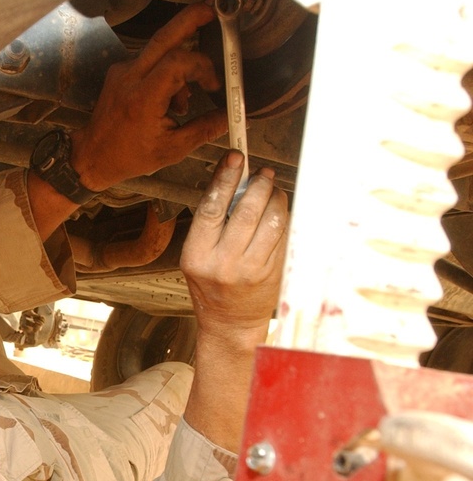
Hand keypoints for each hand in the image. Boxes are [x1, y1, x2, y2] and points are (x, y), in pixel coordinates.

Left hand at [71, 2, 227, 190]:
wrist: (93, 156)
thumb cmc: (128, 156)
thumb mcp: (172, 149)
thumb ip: (204, 129)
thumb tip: (229, 117)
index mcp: (142, 99)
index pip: (177, 62)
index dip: (202, 66)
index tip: (212, 84)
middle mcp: (130, 78)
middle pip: (164, 36)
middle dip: (191, 19)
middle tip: (212, 11)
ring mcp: (122, 71)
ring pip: (159, 48)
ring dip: (181, 61)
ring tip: (184, 99)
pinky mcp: (120, 71)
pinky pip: (150, 60)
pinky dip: (166, 71)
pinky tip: (170, 98)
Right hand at [180, 151, 288, 342]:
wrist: (228, 322)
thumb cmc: (211, 286)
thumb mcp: (197, 256)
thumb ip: (212, 224)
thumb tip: (234, 183)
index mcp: (197, 255)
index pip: (212, 208)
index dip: (225, 178)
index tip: (235, 158)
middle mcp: (224, 263)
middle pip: (246, 210)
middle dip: (259, 184)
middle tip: (263, 174)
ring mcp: (251, 269)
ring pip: (271, 220)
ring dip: (275, 198)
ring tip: (273, 192)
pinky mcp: (273, 273)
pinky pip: (283, 235)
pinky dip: (283, 218)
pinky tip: (278, 214)